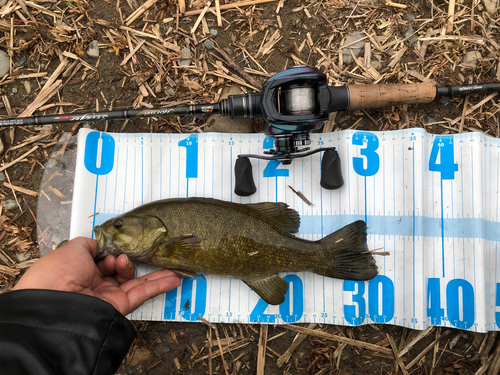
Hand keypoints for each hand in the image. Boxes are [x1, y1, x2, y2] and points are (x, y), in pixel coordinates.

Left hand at [13, 237, 180, 315]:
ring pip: (136, 282)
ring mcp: (108, 297)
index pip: (105, 260)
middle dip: (129, 260)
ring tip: (168, 265)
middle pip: (121, 271)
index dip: (113, 252)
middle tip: (126, 257)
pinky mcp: (119, 307)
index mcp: (80, 271)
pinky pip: (141, 294)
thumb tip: (98, 243)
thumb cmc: (57, 274)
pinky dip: (159, 286)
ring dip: (152, 273)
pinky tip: (174, 279)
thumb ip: (89, 243)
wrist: (54, 304)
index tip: (115, 249)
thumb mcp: (72, 248)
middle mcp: (94, 285)